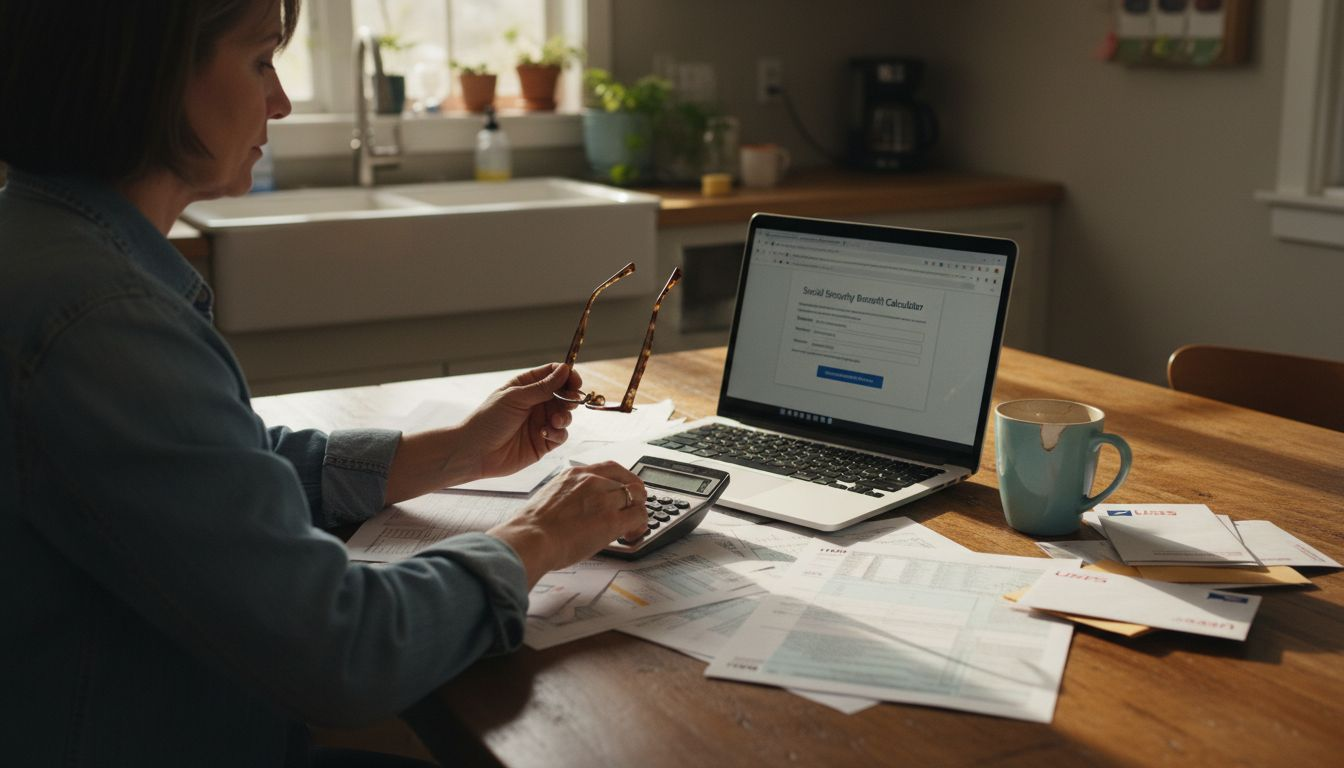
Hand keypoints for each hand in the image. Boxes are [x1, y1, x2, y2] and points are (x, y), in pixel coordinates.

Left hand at [460, 362, 581, 479]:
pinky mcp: (544, 442)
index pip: (553, 374)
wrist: (475, 452)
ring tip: (554, 420)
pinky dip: (558, 433)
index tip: (575, 381)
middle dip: (570, 397)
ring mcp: (540, 422)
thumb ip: (543, 387)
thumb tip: (565, 370)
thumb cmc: (488, 420)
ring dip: (564, 416)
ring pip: (565, 415)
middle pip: (564, 394)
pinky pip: (561, 435)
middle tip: (570, 401)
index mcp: (526, 386)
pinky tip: (545, 434)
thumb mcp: (516, 397)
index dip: (567, 375)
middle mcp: (536, 403)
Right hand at [488, 462, 648, 586]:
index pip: (611, 468)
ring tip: (631, 528)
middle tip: (632, 511)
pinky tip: (631, 535)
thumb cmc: (533, 526)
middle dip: (634, 497)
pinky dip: (640, 526)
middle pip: (629, 482)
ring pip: (637, 497)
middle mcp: (592, 481)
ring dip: (637, 512)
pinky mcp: (611, 519)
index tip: (624, 492)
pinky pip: (640, 516)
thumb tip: (580, 507)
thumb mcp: (551, 496)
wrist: (530, 539)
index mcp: (575, 473)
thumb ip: (570, 495)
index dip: (623, 481)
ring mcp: (603, 498)